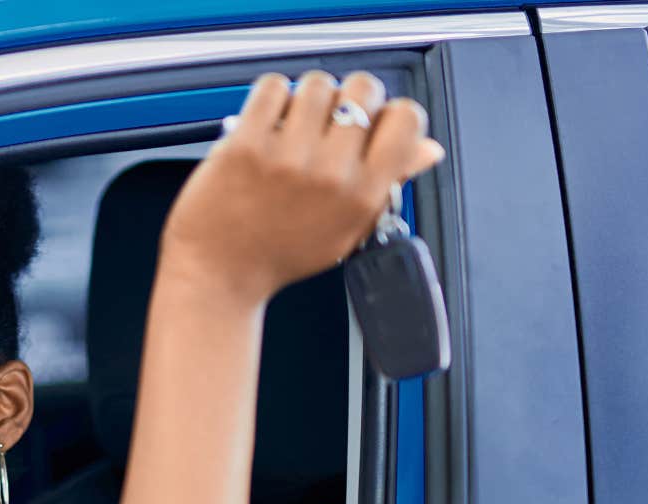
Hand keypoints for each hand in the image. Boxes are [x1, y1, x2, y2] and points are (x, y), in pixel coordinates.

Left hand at [160, 70, 446, 304]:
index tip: (373, 121)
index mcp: (363, 194)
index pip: (406, 119)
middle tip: (331, 121)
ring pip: (318, 84)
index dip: (391, 112)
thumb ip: (389, 184)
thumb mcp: (348, 229)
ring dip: (308, 97)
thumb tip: (428, 150)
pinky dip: (271, 96)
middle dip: (351, 97)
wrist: (218, 276)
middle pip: (364, 89)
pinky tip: (268, 121)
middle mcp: (330, 174)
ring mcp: (287, 157)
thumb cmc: (280, 254)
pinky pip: (273, 88)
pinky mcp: (246, 145)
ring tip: (294, 126)